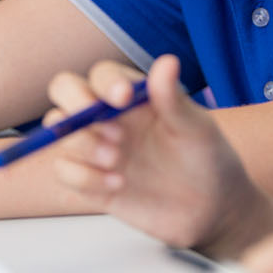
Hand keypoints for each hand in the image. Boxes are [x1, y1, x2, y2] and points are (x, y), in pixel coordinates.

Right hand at [45, 55, 272, 254]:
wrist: (212, 212)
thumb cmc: (209, 160)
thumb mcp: (197, 129)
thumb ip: (174, 99)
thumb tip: (167, 61)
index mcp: (135, 97)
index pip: (102, 74)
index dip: (105, 82)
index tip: (123, 98)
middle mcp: (110, 117)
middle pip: (65, 92)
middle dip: (73, 105)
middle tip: (107, 130)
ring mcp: (98, 149)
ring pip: (60, 132)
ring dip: (82, 144)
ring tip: (116, 161)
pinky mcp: (92, 183)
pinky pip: (64, 171)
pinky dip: (83, 177)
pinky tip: (118, 185)